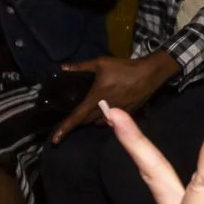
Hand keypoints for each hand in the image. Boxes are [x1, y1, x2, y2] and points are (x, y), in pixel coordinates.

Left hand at [48, 51, 177, 142]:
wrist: (149, 74)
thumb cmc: (124, 68)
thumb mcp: (100, 63)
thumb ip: (80, 67)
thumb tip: (62, 67)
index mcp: (96, 98)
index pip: (76, 117)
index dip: (64, 128)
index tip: (54, 139)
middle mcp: (104, 111)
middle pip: (86, 122)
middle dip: (77, 121)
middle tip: (70, 118)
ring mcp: (116, 115)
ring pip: (97, 123)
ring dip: (91, 119)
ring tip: (88, 111)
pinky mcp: (125, 116)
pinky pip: (110, 122)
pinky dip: (104, 118)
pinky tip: (105, 109)